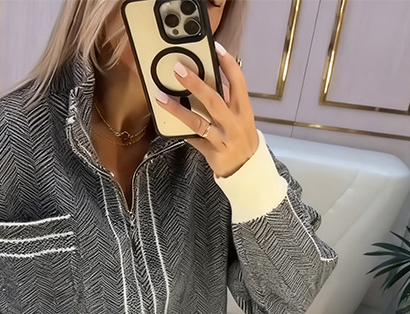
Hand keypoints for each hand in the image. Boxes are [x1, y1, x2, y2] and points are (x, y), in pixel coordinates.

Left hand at [154, 40, 258, 178]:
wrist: (247, 169)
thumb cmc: (241, 138)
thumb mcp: (241, 116)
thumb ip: (228, 98)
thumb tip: (214, 77)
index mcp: (243, 109)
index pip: (238, 81)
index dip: (227, 64)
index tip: (215, 48)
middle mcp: (234, 122)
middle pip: (214, 99)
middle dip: (195, 83)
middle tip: (178, 69)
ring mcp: (222, 138)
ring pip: (198, 121)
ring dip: (178, 109)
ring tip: (162, 97)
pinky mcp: (212, 152)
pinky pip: (193, 139)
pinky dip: (180, 131)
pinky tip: (166, 123)